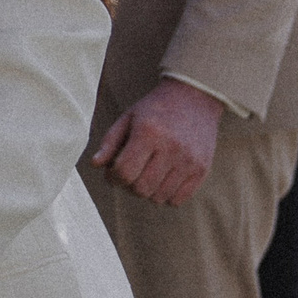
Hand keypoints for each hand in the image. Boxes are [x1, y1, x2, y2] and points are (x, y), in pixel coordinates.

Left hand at [90, 78, 223, 206]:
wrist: (194, 98)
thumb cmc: (155, 109)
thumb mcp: (128, 117)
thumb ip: (110, 141)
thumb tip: (95, 164)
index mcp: (149, 132)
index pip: (124, 172)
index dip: (113, 177)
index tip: (113, 171)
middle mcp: (171, 148)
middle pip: (141, 188)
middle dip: (129, 186)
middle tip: (130, 174)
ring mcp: (189, 160)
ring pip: (159, 198)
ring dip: (147, 192)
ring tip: (146, 175)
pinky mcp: (202, 169)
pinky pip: (178, 200)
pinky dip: (166, 196)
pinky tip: (163, 180)